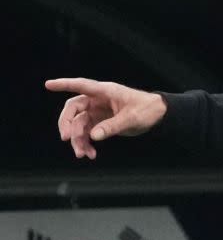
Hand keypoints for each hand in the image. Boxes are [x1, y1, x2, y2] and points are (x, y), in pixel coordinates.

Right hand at [45, 78, 167, 158]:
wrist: (158, 116)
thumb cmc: (147, 109)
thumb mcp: (131, 118)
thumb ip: (112, 126)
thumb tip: (94, 136)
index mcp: (105, 92)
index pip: (81, 86)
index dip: (64, 84)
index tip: (48, 84)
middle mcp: (98, 100)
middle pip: (73, 109)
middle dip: (67, 124)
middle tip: (67, 138)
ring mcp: (98, 112)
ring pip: (79, 124)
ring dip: (78, 140)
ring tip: (82, 154)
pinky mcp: (101, 122)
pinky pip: (88, 133)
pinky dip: (87, 143)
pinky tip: (90, 154)